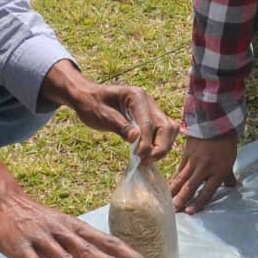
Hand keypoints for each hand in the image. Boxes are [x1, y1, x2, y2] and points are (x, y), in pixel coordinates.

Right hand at [0, 149, 152, 257]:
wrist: (4, 203)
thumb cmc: (37, 225)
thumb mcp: (57, 245)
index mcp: (77, 230)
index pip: (108, 242)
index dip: (128, 255)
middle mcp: (64, 233)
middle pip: (91, 250)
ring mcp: (44, 239)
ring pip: (66, 257)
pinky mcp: (23, 247)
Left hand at [41, 61, 178, 160]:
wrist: (88, 98)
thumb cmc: (91, 105)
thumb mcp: (101, 115)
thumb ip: (120, 126)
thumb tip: (136, 138)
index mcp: (137, 96)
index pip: (149, 122)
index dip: (147, 142)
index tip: (139, 157)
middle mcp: (148, 101)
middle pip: (166, 126)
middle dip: (160, 146)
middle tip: (146, 161)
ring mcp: (152, 109)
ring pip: (169, 129)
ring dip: (163, 147)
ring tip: (148, 160)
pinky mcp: (151, 118)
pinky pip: (163, 132)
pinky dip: (160, 144)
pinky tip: (148, 155)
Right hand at [170, 133, 239, 213]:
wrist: (215, 123)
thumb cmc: (225, 143)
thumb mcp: (230, 161)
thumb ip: (229, 176)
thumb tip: (233, 188)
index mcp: (218, 171)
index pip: (207, 191)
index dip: (198, 202)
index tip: (190, 212)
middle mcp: (205, 168)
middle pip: (191, 186)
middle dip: (181, 199)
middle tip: (174, 210)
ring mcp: (194, 162)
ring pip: (181, 179)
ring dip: (173, 191)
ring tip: (166, 202)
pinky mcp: (186, 155)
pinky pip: (179, 171)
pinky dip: (173, 180)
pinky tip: (167, 188)